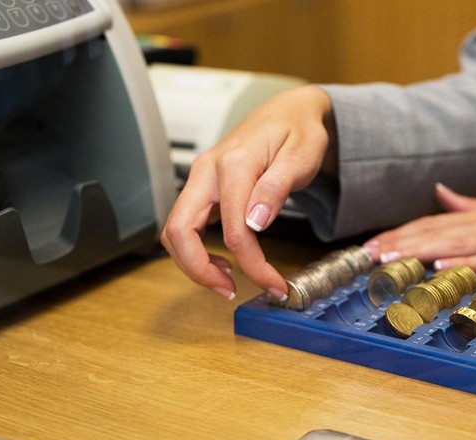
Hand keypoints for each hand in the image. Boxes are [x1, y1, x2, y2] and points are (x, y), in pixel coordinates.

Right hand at [160, 86, 335, 299]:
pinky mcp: (203, 189)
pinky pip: (186, 225)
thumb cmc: (298, 131)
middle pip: (179, 231)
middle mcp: (207, 171)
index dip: (253, 266)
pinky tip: (223, 261)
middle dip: (200, 270)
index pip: (233, 230)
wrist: (288, 112)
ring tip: (227, 281)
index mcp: (233, 163)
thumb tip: (255, 222)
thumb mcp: (300, 156)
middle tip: (231, 291)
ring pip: (175, 231)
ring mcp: (201, 180)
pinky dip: (196, 250)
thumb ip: (276, 188)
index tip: (274, 285)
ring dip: (193, 263)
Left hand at [363, 184, 475, 282]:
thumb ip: (471, 204)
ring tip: (388, 260)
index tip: (370, 246)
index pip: (432, 223)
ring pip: (453, 245)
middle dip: (397, 244)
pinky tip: (441, 268)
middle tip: (365, 256)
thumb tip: (441, 192)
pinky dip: (463, 263)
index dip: (400, 233)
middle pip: (434, 233)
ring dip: (418, 252)